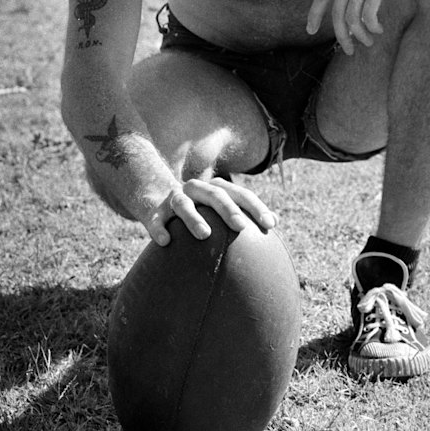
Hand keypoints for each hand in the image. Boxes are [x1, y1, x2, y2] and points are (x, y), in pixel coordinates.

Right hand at [145, 176, 276, 246]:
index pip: (240, 194)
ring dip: (193, 218)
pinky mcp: (153, 211)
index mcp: (215, 188)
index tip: (271, 224)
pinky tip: (164, 242)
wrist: (154, 194)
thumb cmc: (197, 207)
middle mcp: (196, 189)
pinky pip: (154, 219)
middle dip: (229, 209)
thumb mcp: (218, 206)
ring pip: (183, 204)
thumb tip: (276, 221)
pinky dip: (158, 228)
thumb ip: (244, 212)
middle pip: (215, 194)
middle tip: (241, 227)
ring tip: (204, 235)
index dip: (256, 207)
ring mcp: (174, 198)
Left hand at [306, 0, 417, 53]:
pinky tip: (378, 29)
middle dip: (340, 36)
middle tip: (349, 51)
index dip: (314, 15)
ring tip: (368, 42)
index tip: (309, 30)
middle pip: (336, 14)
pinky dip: (371, 27)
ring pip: (351, 19)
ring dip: (359, 36)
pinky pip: (368, 15)